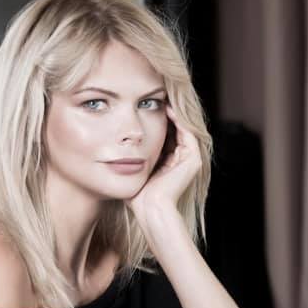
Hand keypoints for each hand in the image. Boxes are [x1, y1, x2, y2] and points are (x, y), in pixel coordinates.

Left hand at [127, 105, 201, 223]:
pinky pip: (187, 132)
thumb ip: (130, 160)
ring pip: (182, 129)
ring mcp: (190, 160)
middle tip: (155, 98)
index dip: (156, 123)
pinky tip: (166, 109)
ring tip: (161, 98)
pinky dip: (178, 120)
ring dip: (173, 114)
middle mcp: (183, 162)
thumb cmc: (138, 197)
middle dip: (165, 115)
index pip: (165, 137)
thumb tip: (114, 149)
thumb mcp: (133, 171)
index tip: (143, 109)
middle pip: (175, 131)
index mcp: (171, 165)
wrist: (150, 209)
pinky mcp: (193, 159)